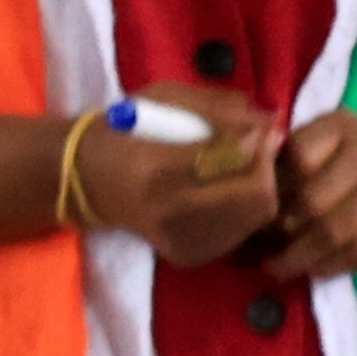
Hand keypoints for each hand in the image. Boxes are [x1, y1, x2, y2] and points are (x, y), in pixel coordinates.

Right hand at [76, 83, 281, 267]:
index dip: (259, 142)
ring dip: (261, 187)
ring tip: (242, 167)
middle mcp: (170, 211)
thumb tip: (272, 118)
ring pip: (255, 217)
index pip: (233, 160)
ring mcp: (179, 239)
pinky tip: (227, 191)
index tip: (261, 128)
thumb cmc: (123, 130)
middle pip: (256, 196)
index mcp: (159, 169)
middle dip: (267, 166)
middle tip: (261, 148)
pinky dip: (245, 208)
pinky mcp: (187, 254)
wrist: (84, 180)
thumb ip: (220, 107)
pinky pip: (240, 233)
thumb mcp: (165, 100)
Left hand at [255, 110, 356, 281]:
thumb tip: (242, 197)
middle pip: (314, 200)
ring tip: (278, 266)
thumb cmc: (339, 164)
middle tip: (264, 242)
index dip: (272, 187)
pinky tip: (312, 267)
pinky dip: (329, 266)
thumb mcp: (312, 147)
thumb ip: (280, 161)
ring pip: (334, 231)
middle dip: (282, 227)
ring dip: (299, 256)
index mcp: (343, 127)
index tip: (256, 206)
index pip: (298, 156)